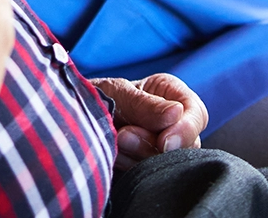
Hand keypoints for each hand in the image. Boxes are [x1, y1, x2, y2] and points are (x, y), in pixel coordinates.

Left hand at [93, 73, 208, 163]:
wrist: (71, 118)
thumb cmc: (96, 96)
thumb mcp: (117, 92)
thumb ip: (144, 104)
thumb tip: (176, 113)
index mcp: (171, 94)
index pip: (196, 114)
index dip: (185, 130)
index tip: (164, 142)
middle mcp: (172, 121)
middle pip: (186, 144)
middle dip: (153, 144)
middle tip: (124, 135)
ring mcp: (159, 146)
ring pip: (166, 162)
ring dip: (138, 155)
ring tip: (116, 139)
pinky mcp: (145, 165)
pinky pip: (147, 174)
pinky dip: (129, 166)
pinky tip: (113, 153)